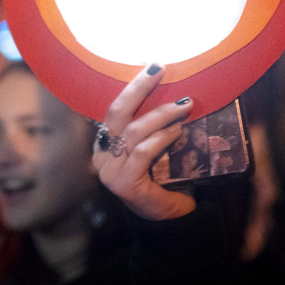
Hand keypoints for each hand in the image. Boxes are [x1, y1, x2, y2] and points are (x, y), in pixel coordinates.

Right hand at [92, 63, 195, 220]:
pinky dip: (161, 138)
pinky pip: (143, 152)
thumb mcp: (154, 147)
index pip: (115, 109)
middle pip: (117, 113)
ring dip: (161, 115)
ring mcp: (110, 172)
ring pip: (134, 131)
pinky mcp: (125, 184)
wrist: (171, 217)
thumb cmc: (164, 178)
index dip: (133, 87)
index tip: (153, 67)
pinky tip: (177, 132)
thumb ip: (152, 127)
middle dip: (139, 88)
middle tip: (160, 70)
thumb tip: (174, 92)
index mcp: (105, 145)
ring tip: (183, 108)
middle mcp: (101, 157)